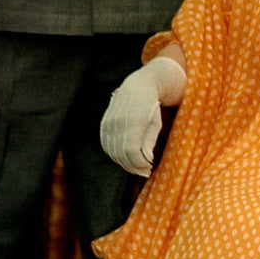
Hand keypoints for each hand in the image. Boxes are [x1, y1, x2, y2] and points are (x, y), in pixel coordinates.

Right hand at [100, 55, 185, 175]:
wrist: (138, 86)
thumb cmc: (151, 106)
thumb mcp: (156, 124)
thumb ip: (149, 143)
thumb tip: (146, 162)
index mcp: (132, 122)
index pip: (131, 152)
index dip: (140, 164)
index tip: (149, 168)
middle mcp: (117, 122)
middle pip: (121, 154)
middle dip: (133, 166)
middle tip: (145, 171)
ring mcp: (108, 123)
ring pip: (112, 152)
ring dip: (125, 163)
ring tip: (137, 166)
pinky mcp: (104, 125)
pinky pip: (107, 145)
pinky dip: (116, 155)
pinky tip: (126, 158)